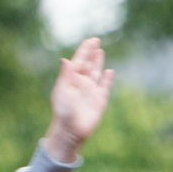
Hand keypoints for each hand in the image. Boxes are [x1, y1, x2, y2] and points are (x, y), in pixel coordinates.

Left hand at [43, 37, 113, 162]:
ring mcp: (90, 91)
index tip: (90, 40)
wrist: (71, 131)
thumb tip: (65, 59)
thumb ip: (66, 75)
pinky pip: (105, 86)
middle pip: (88, 65)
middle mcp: (81, 84)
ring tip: (100, 51)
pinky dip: (107, 79)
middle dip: (91, 53)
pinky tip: (110, 71)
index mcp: (70, 80)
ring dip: (98, 62)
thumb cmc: (63, 112)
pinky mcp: (99, 100)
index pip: (78, 62)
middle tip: (95, 41)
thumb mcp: (62, 91)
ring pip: (96, 73)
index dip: (84, 51)